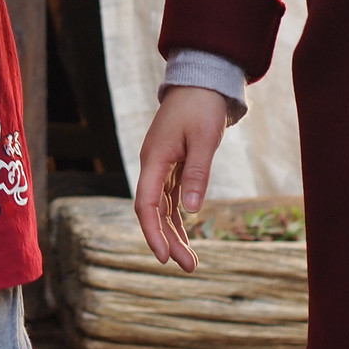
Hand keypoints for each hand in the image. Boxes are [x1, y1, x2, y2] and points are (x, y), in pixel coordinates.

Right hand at [134, 86, 227, 272]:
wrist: (202, 80)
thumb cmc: (202, 107)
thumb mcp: (203, 140)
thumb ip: (196, 174)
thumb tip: (191, 211)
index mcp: (154, 158)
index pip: (146, 204)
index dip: (152, 232)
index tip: (164, 257)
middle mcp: (153, 164)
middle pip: (153, 210)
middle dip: (167, 240)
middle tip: (187, 267)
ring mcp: (161, 163)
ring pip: (162, 207)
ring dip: (174, 233)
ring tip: (190, 262)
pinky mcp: (172, 163)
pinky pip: (171, 197)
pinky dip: (178, 217)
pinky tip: (187, 235)